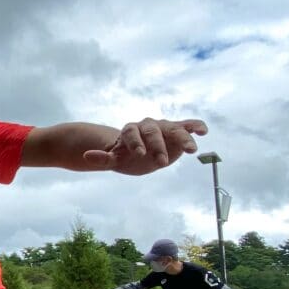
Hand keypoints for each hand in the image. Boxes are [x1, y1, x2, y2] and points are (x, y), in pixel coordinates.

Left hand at [83, 118, 207, 175]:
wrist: (139, 153)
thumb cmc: (126, 156)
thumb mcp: (115, 160)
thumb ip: (103, 159)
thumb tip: (85, 156)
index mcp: (130, 131)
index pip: (131, 132)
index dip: (135, 142)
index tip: (140, 155)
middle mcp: (146, 125)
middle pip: (152, 131)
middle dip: (157, 146)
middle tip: (161, 163)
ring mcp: (163, 127)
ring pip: (172, 128)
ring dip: (182, 137)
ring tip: (192, 150)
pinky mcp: (176, 130)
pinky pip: (187, 125)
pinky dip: (195, 126)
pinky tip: (203, 131)